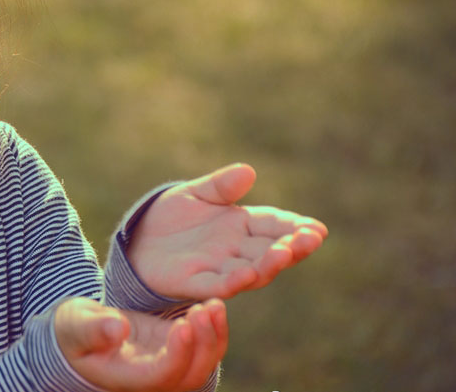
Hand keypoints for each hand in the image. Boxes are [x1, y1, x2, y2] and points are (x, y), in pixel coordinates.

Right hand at [55, 297, 226, 391]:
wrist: (81, 332)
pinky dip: (214, 329)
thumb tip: (119, 329)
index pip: (161, 375)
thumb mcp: (76, 326)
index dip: (176, 355)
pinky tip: (214, 305)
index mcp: (127, 377)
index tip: (183, 325)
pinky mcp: (175, 347)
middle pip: (190, 376)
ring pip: (203, 364)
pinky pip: (204, 347)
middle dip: (203, 345)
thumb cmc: (74, 331)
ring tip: (214, 304)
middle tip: (202, 310)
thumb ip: (95, 329)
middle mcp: (152, 378)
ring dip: (214, 337)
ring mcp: (167, 364)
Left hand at [128, 164, 327, 300]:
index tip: (317, 229)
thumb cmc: (172, 217)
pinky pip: (217, 284)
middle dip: (293, 246)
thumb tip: (248, 171)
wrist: (138, 240)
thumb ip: (220, 186)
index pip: (274, 224)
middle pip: (270, 250)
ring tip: (284, 253)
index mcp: (241, 224)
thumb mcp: (195, 194)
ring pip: (252, 270)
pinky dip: (233, 282)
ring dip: (269, 264)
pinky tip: (246, 274)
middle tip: (310, 239)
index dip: (295, 227)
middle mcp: (236, 249)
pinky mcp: (194, 283)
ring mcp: (218, 268)